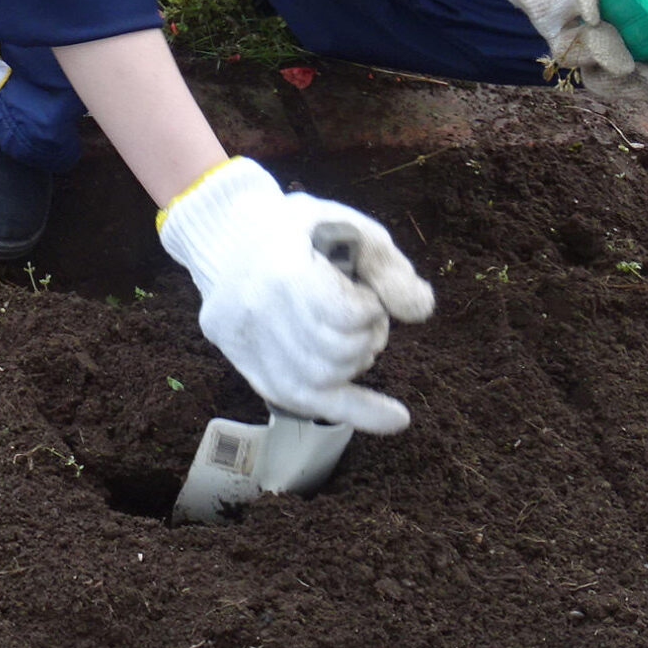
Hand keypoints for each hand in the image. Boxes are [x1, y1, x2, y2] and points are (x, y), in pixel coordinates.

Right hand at [159, 158, 434, 433]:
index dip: (371, 307)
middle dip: (366, 336)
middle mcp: (258, 311)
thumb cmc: (299, 231)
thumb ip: (388, 266)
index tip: (362, 290)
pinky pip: (303, 401)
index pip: (348, 315)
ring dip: (355, 361)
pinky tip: (395, 419)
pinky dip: (354, 412)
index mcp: (283, 269)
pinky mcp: (243, 363)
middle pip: (337, 352)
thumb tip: (418, 312)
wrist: (229, 236)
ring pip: (322, 381)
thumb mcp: (349, 228)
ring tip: (352, 336)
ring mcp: (246, 343)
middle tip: (360, 313)